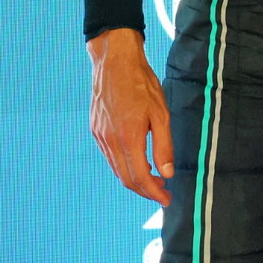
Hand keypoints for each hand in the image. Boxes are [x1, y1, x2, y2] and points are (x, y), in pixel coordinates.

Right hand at [87, 28, 173, 205]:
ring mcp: (100, 136)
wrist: (114, 63)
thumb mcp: (161, 114)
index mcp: (128, 138)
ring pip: (116, 169)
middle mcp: (110, 141)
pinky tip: (137, 162)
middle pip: (126, 178)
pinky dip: (124, 166)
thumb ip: (164, 145)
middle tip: (162, 193)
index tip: (166, 200)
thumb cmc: (142, 84)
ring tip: (154, 179)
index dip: (154, 193)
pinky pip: (109, 157)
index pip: (140, 177)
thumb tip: (167, 173)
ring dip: (134, 179)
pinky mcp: (95, 130)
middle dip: (145, 190)